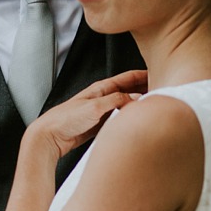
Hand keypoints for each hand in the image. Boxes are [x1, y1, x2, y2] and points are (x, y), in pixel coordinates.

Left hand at [27, 71, 147, 161]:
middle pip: (129, 91)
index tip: (159, 74)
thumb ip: (116, 101)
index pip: (127, 78)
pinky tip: (136, 123)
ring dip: (138, 106)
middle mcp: (102, 98)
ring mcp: (102, 112)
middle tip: (162, 92)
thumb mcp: (94, 107)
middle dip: (144, 90)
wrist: (49, 136)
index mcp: (101, 88)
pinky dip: (128, 120)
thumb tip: (136, 100)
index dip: (143, 75)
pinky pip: (119, 120)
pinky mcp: (99, 126)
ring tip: (152, 108)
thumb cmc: (66, 119)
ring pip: (125, 106)